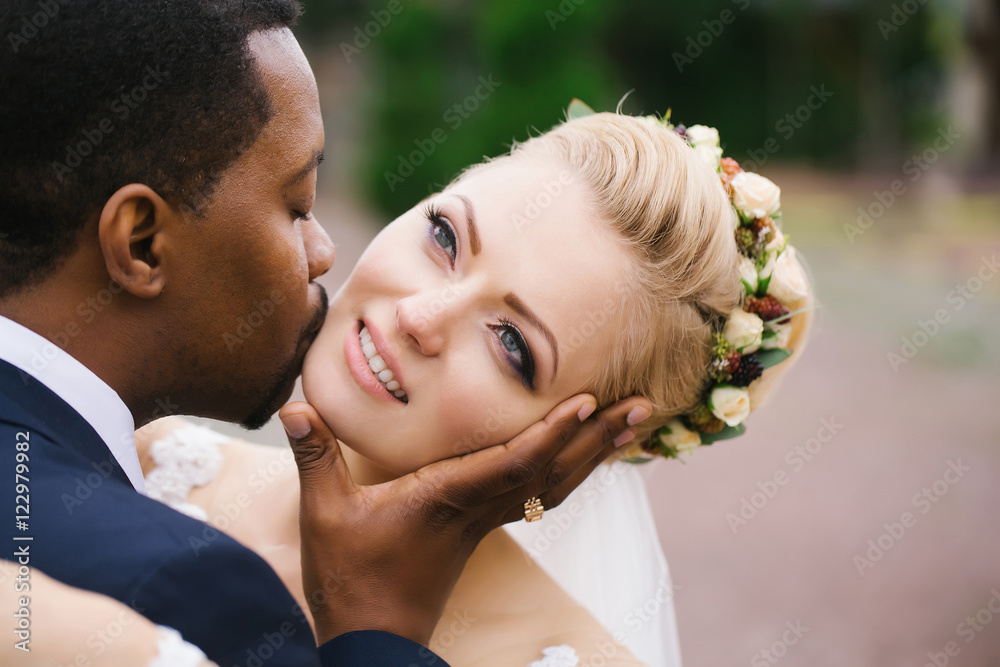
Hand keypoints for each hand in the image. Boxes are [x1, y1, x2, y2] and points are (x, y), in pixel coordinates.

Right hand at [279, 393, 651, 645]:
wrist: (370, 638)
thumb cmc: (351, 578)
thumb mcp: (325, 514)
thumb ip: (315, 457)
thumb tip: (293, 406)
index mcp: (447, 498)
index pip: (513, 463)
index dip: (553, 432)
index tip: (589, 401)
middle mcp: (478, 508)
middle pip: (552, 470)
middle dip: (599, 438)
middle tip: (645, 406)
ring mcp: (485, 521)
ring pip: (553, 484)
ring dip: (594, 453)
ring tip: (630, 425)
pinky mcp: (480, 528)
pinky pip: (538, 494)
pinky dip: (568, 471)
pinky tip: (582, 457)